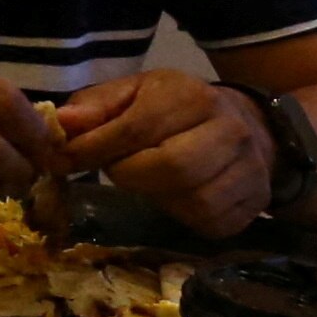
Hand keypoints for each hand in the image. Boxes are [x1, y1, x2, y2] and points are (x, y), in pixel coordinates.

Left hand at [51, 72, 273, 238]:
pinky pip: (211, 223)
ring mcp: (250, 168)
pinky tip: (176, 196)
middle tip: (117, 169)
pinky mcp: (256, 202)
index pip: (138, 128)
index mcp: (192, 96)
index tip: (65, 161)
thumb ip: (95, 107)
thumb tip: (60, 125)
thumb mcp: (134, 93)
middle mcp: (229, 130)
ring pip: (193, 201)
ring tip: (149, 180)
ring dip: (157, 198)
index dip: (96, 149)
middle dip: (130, 175)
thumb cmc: (175, 108)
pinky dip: (184, 216)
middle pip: (171, 168)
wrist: (248, 126)